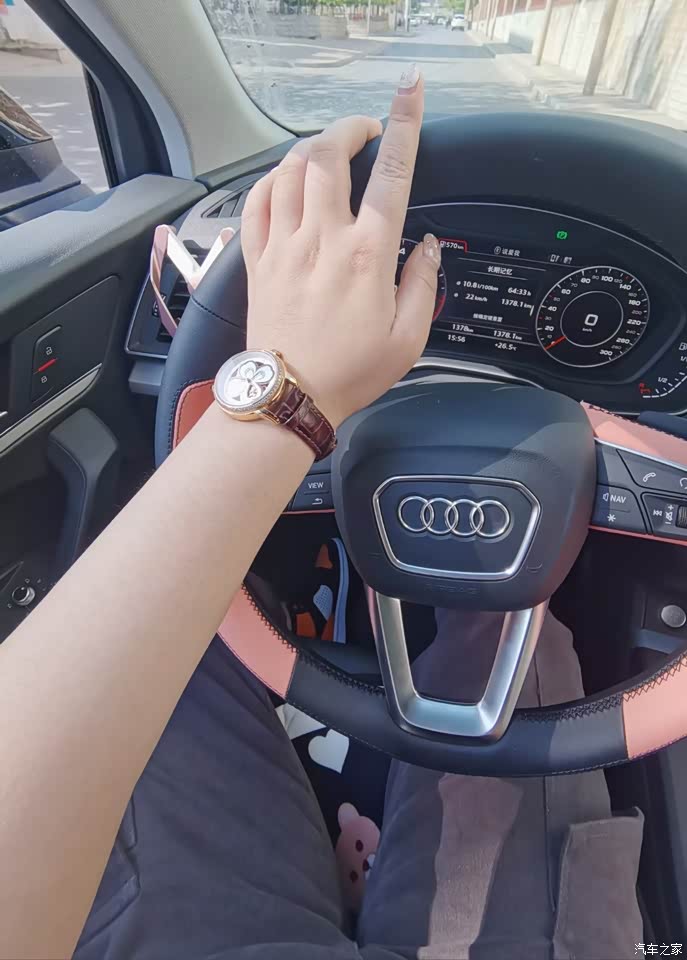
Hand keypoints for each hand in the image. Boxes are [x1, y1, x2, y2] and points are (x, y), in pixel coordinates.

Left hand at [240, 66, 440, 428]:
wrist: (289, 396)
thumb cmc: (349, 373)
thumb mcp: (407, 339)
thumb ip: (421, 284)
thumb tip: (428, 247)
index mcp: (366, 255)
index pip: (391, 173)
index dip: (404, 123)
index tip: (410, 90)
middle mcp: (322, 240)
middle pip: (329, 154)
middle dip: (349, 126)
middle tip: (365, 130)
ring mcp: (284, 246)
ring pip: (290, 170)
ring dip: (312, 148)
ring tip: (329, 153)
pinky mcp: (257, 260)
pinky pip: (257, 201)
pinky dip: (272, 179)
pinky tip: (286, 179)